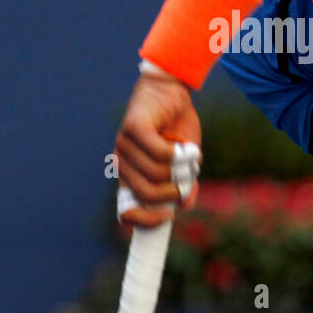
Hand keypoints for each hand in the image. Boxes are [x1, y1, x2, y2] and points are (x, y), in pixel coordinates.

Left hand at [115, 74, 201, 227]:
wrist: (171, 91)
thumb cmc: (176, 127)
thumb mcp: (184, 163)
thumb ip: (184, 184)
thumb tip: (185, 205)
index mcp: (130, 176)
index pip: (125, 211)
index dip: (145, 221)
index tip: (168, 216)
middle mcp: (122, 163)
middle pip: (147, 194)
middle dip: (173, 191)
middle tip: (187, 178)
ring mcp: (124, 145)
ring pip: (156, 174)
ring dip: (182, 169)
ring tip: (190, 156)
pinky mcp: (134, 128)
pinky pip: (159, 153)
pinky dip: (179, 154)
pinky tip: (188, 148)